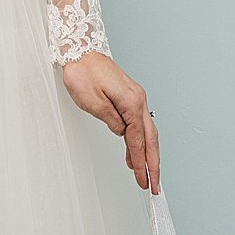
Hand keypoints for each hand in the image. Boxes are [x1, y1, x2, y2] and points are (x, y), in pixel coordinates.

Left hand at [62, 51, 159, 192]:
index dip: (141, 164)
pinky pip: (139, 123)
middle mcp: (138, 99)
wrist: (79, 48)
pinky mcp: (129, 96)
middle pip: (150, 138)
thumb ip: (111, 120)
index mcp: (131, 102)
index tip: (144, 182)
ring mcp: (135, 97)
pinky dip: (139, 140)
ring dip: (148, 154)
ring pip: (147, 131)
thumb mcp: (92, 101)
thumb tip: (122, 133)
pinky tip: (134, 152)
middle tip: (154, 186)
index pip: (138, 141)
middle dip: (153, 164)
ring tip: (147, 175)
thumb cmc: (82, 72)